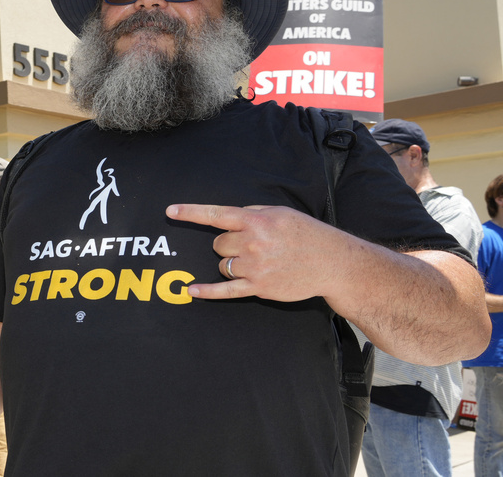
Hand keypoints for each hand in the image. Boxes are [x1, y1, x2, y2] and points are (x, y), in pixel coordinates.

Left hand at [166, 203, 347, 302]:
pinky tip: (191, 290)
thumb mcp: (280, 213)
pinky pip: (225, 290)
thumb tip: (231, 218)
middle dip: (227, 244)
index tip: (170, 211)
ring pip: (222, 264)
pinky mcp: (258, 288)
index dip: (190, 212)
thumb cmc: (306, 234)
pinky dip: (207, 291)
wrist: (332, 263)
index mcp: (256, 221)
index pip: (216, 214)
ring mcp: (254, 267)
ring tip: (258, 261)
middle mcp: (252, 243)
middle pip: (218, 243)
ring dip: (232, 262)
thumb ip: (252, 212)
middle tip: (251, 245)